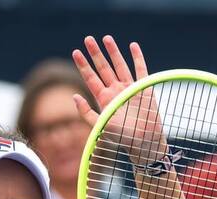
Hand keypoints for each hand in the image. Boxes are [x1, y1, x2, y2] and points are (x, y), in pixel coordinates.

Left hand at [72, 35, 166, 164]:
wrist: (143, 141)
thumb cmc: (122, 137)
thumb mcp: (99, 125)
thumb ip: (86, 113)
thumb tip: (73, 96)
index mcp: (103, 98)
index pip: (90, 78)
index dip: (83, 65)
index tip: (76, 52)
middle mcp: (114, 91)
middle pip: (103, 68)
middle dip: (95, 53)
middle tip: (87, 39)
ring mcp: (129, 88)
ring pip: (119, 65)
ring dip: (113, 51)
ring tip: (106, 38)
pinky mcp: (143, 87)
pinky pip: (140, 69)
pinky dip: (137, 57)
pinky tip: (132, 45)